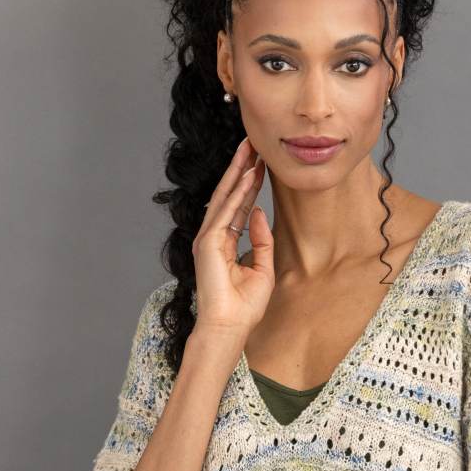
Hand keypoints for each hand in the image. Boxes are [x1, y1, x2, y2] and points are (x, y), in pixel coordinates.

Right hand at [192, 137, 274, 345]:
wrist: (229, 327)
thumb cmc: (244, 306)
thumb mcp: (263, 268)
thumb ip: (261, 240)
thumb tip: (260, 212)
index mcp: (224, 243)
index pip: (238, 207)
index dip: (249, 184)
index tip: (259, 163)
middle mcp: (212, 237)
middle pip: (229, 196)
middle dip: (240, 169)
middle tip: (252, 144)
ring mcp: (207, 239)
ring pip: (224, 198)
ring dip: (237, 172)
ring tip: (249, 150)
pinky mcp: (207, 243)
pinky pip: (225, 212)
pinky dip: (237, 192)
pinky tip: (247, 175)